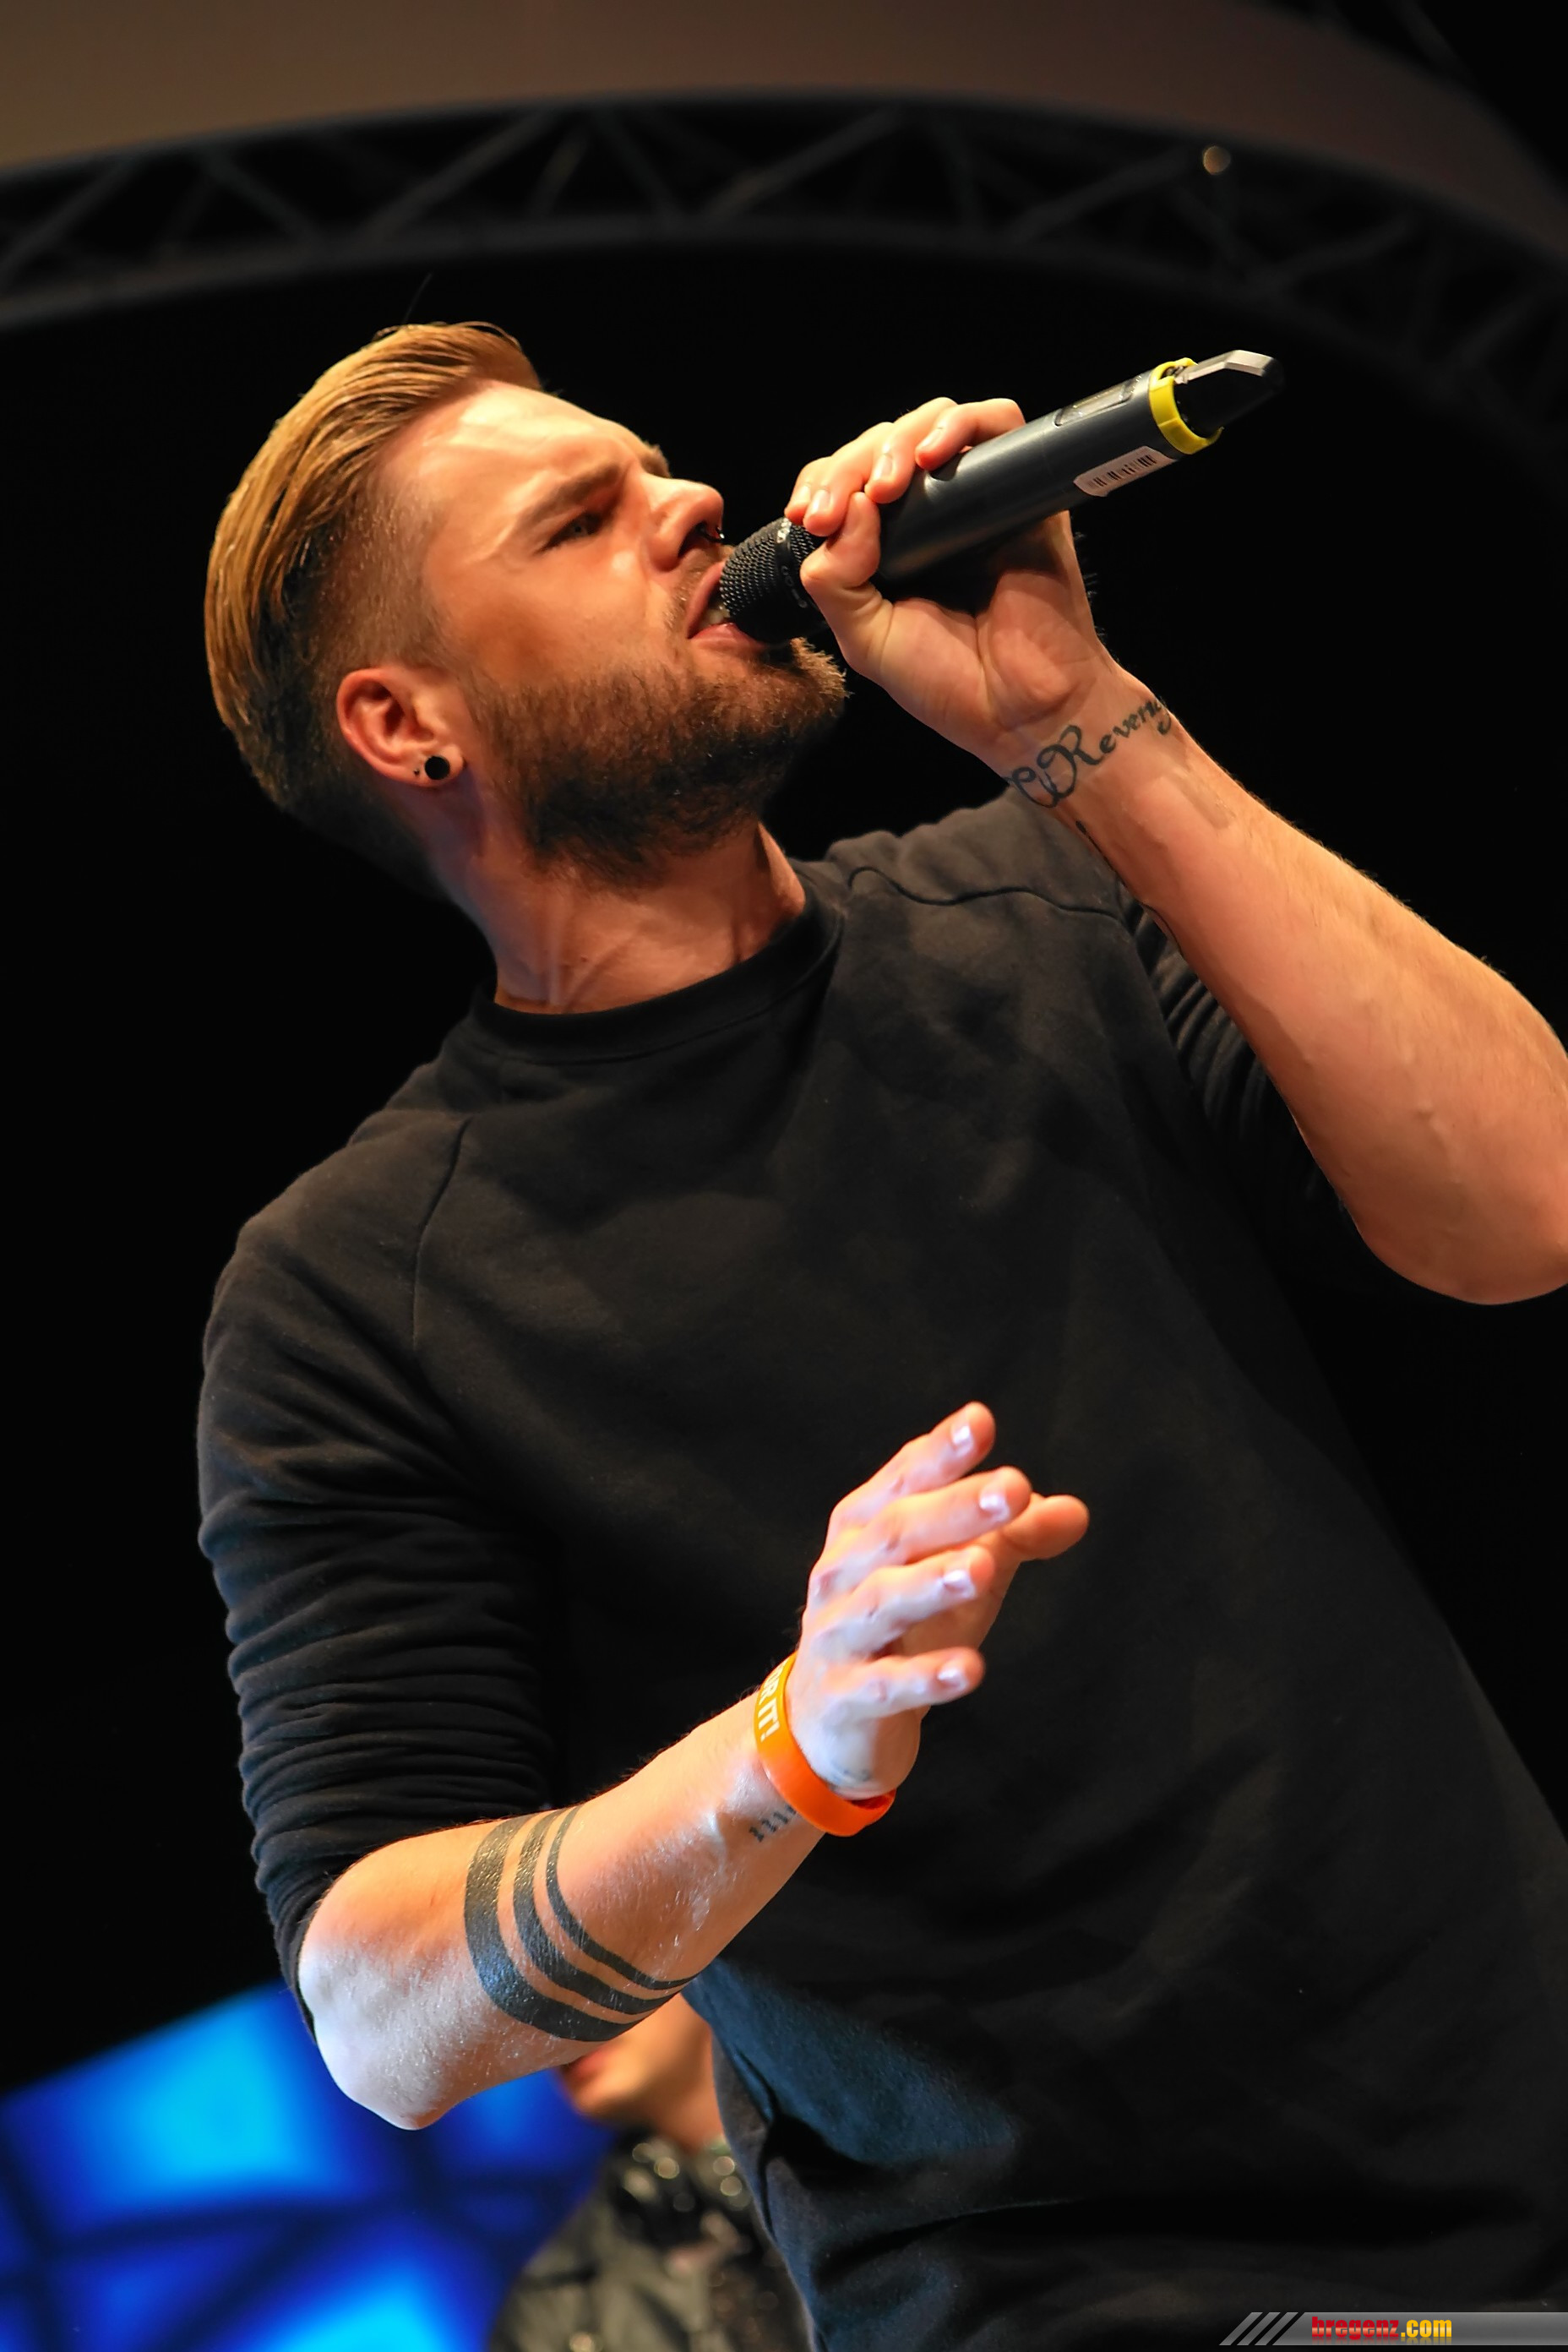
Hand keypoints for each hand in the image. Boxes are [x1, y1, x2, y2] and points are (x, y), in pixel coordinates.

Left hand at [786, 397, 1129, 771]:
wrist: (1021, 713)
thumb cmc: (951, 684)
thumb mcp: (865, 639)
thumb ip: (836, 579)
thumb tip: (850, 505)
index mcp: (890, 546)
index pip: (847, 482)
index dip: (821, 485)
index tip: (804, 518)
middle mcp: (933, 515)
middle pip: (882, 445)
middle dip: (845, 469)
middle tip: (828, 512)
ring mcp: (978, 500)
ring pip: (931, 423)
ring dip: (894, 444)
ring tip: (883, 489)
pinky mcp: (1023, 493)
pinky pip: (998, 424)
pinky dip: (958, 424)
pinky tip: (928, 458)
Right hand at [787, 1403, 1088, 1796]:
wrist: (829, 1721)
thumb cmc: (904, 1627)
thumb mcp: (959, 1573)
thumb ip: (1013, 1538)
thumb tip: (1076, 1511)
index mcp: (866, 1527)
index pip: (904, 1480)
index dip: (941, 1453)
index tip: (981, 1422)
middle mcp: (844, 1571)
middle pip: (898, 1531)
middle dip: (955, 1509)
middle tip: (1013, 1489)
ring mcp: (838, 1633)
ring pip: (884, 1601)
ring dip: (932, 1582)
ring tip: (981, 1568)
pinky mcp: (844, 1696)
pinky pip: (884, 1685)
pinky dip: (924, 1677)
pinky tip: (969, 1670)